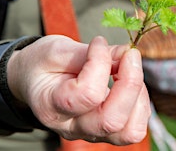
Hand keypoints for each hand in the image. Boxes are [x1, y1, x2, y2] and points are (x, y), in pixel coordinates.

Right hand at [6, 35, 150, 144]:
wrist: (34, 81)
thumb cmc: (42, 64)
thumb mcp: (55, 50)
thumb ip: (88, 53)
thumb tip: (125, 54)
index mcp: (51, 107)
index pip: (87, 94)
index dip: (101, 63)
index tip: (98, 42)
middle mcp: (72, 128)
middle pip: (111, 120)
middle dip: (130, 83)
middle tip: (129, 54)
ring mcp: (91, 133)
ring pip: (128, 131)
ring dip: (138, 95)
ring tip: (129, 69)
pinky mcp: (108, 132)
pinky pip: (135, 127)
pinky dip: (141, 102)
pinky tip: (129, 81)